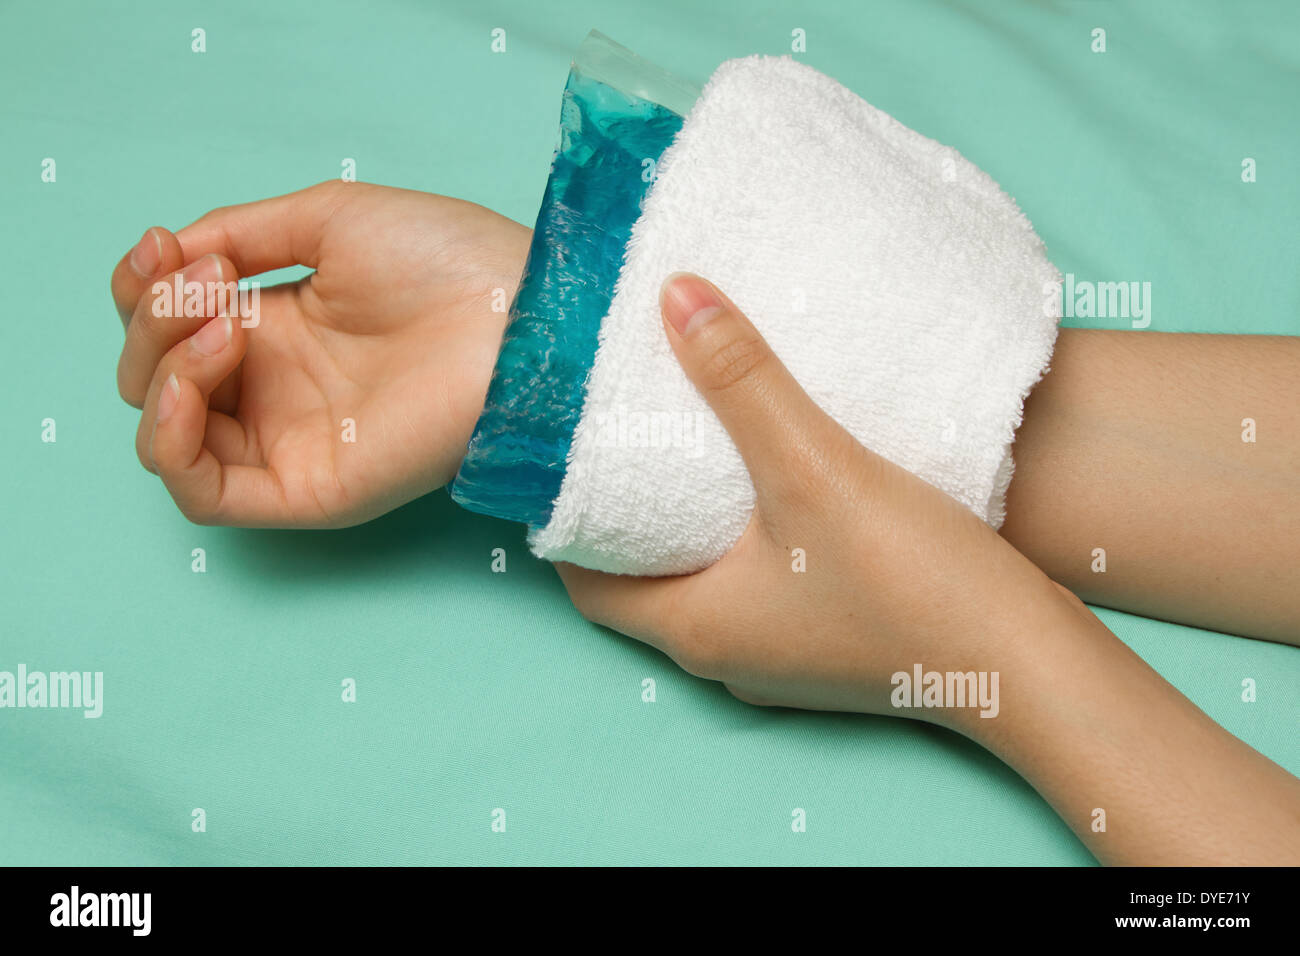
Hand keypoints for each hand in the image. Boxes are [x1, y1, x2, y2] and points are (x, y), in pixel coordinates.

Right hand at [110, 181, 531, 525]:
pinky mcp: (306, 489)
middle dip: (153, 323)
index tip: (165, 248)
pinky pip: (203, 494)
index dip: (145, 290)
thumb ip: (239, 234)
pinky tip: (195, 382)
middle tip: (209, 285)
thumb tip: (172, 256)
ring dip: (163, 370)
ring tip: (223, 322)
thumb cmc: (446, 262)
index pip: (170, 326)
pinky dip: (170, 440)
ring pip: (167, 437)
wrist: (516, 317)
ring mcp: (286, 442)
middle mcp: (274, 388)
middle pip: (156, 378)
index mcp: (277, 327)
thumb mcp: (328, 221)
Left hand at [557, 274, 1299, 864]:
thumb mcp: (815, 466)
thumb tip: (674, 296)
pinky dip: (737, 533)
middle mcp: (721, 653)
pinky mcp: (819, 641)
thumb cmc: (914, 581)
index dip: (562, 514)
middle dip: (620, 510)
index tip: (560, 446)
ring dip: (683, 519)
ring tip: (680, 439)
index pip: (582, 578)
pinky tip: (762, 477)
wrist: (1026, 663)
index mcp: (693, 627)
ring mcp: (773, 653)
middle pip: (636, 576)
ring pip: (697, 577)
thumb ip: (742, 380)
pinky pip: (749, 581)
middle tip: (614, 430)